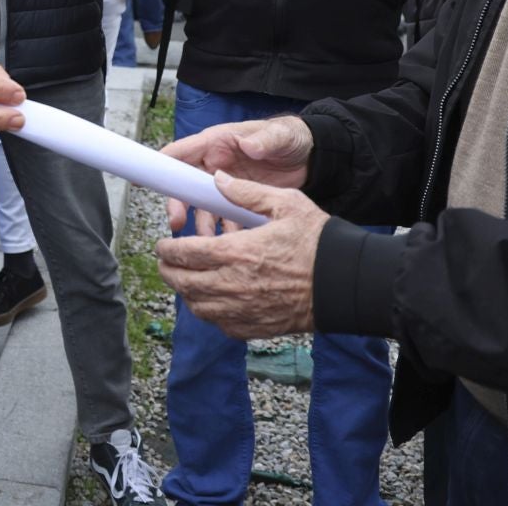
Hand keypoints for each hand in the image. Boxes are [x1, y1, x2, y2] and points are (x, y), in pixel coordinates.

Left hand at [156, 174, 326, 337]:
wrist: (344, 283)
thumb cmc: (317, 242)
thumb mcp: (285, 203)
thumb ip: (246, 192)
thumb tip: (218, 179)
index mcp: (236, 252)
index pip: (184, 253)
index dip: (166, 249)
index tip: (163, 245)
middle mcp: (233, 284)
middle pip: (182, 282)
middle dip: (167, 271)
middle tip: (166, 262)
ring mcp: (242, 310)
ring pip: (196, 306)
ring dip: (185, 292)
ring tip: (186, 279)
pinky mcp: (253, 328)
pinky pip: (218, 324)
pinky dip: (207, 312)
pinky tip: (211, 300)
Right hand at [161, 115, 312, 233]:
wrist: (311, 157)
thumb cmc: (291, 138)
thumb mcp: (281, 135)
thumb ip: (265, 140)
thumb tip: (249, 145)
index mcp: (217, 143)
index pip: (182, 152)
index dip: (161, 164)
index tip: (145, 180)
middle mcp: (215, 164)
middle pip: (186, 185)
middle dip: (179, 205)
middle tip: (177, 223)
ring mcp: (224, 183)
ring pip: (202, 207)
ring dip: (201, 224)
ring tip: (207, 242)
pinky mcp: (237, 200)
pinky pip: (223, 218)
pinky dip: (223, 231)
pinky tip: (228, 243)